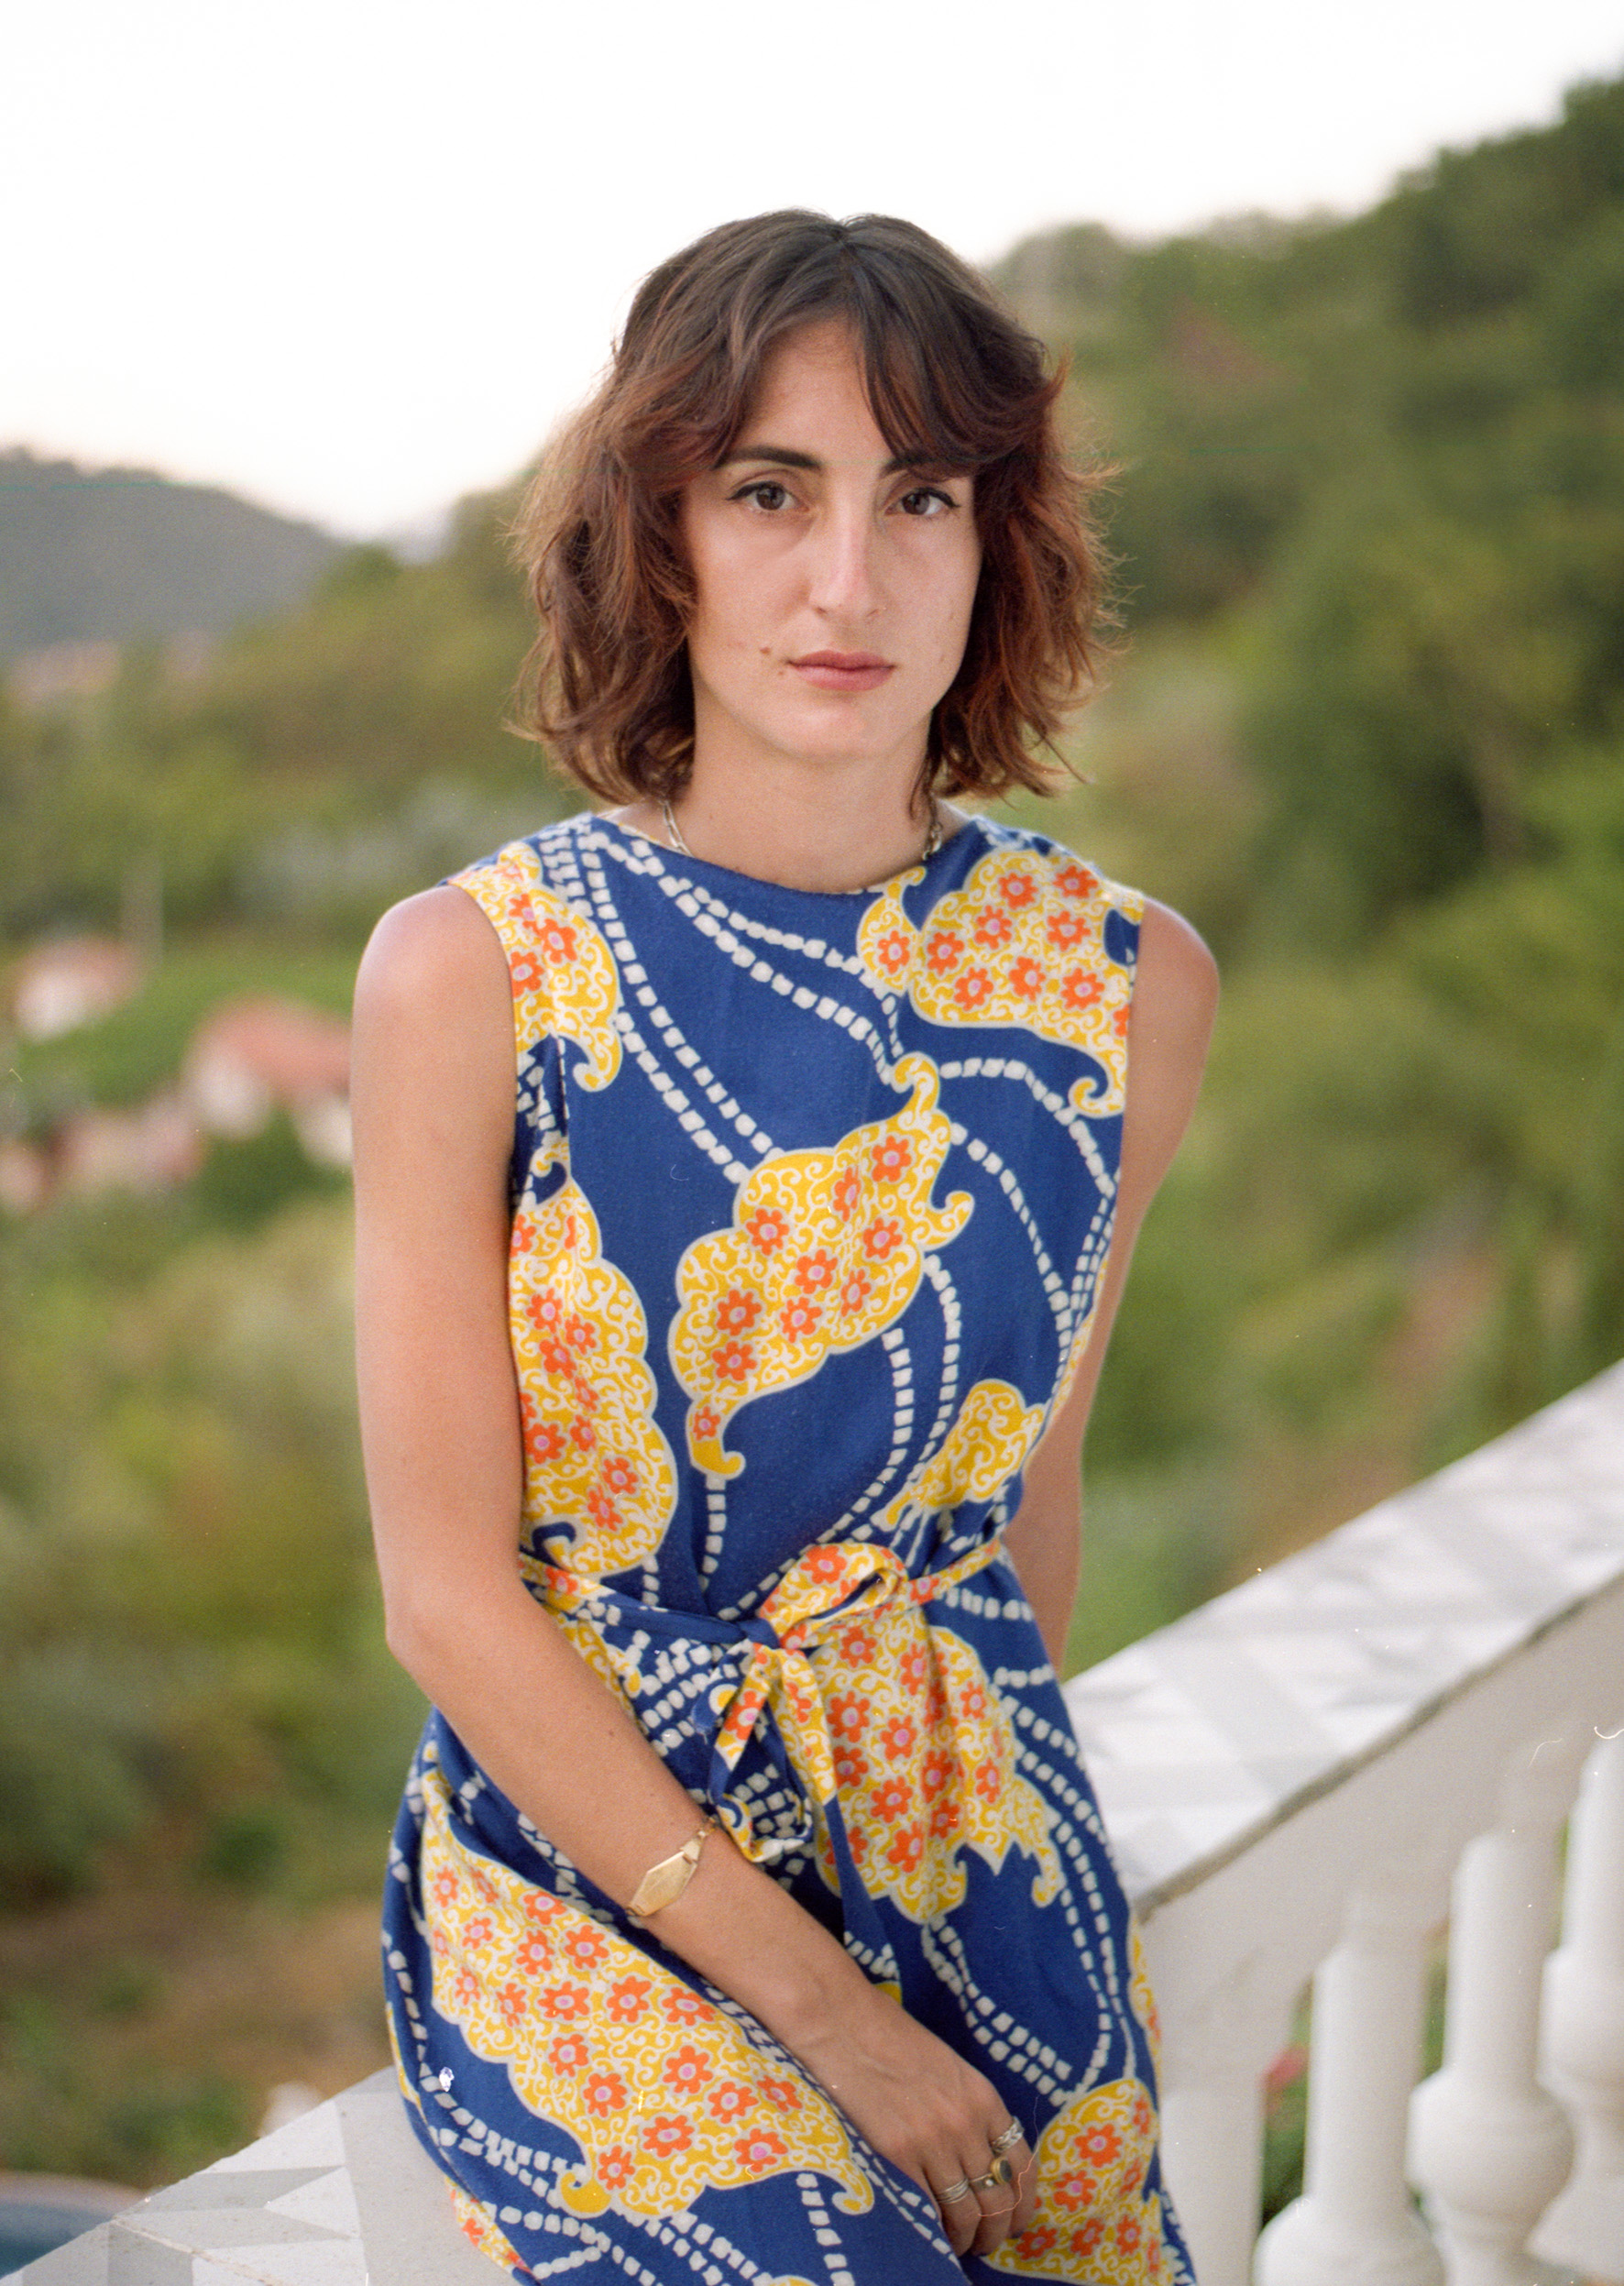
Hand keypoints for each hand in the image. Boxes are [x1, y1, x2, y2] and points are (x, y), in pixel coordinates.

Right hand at [785, 1978, 1036, 2263]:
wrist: (845, 2023)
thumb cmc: (892, 2039)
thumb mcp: (949, 2069)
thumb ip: (969, 2110)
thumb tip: (981, 2159)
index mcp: (984, 2097)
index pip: (1022, 2165)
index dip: (1023, 2203)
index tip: (1016, 2221)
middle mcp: (966, 2123)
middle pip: (999, 2197)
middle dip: (997, 2230)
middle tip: (987, 2243)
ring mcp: (932, 2141)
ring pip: (967, 2212)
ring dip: (967, 2238)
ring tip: (959, 2245)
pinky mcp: (897, 2155)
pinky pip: (929, 2209)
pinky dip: (934, 2230)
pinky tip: (930, 2235)